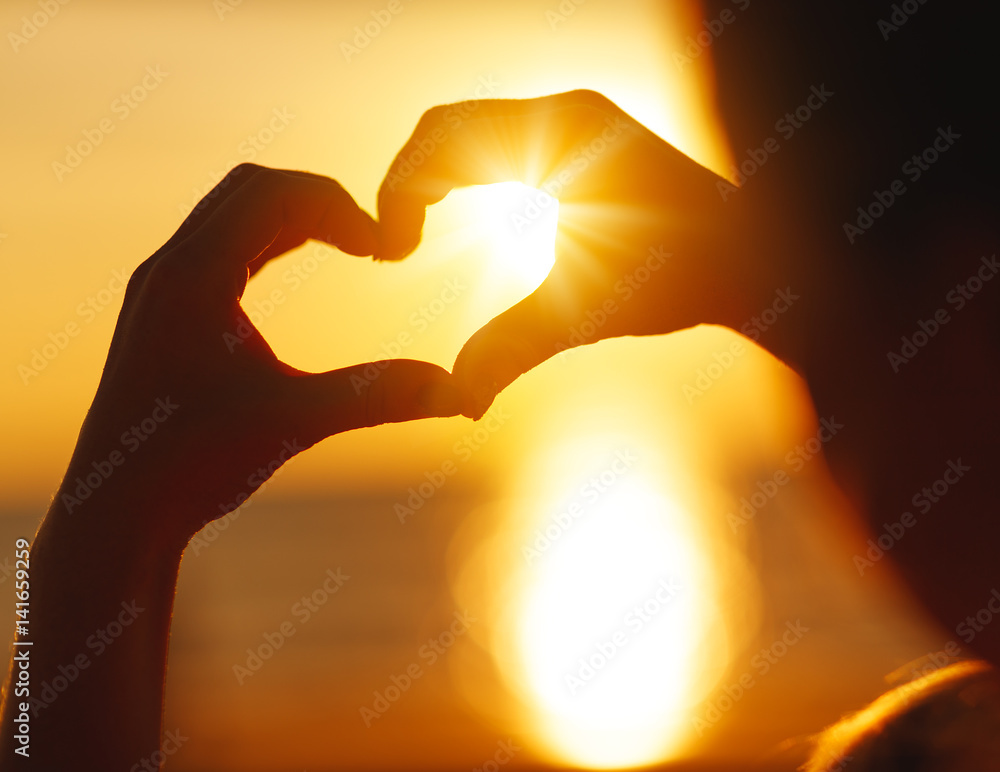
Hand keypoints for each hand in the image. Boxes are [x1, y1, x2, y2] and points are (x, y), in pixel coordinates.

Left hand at [60, 163, 460, 546]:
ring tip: (350, 247)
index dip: (341, 206)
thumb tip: (461, 393)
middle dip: (320, 201)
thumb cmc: (193, 466)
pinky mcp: (161, 314)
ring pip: (230, 216)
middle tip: (372, 240)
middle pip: (250, 188)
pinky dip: (267, 244)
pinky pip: (218, 248)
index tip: (387, 248)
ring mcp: (159, 289)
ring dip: (293, 219)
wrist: (115, 512)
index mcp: (194, 276)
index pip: (274, 193)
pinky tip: (297, 268)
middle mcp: (168, 268)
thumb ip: (379, 397)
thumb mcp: (295, 422)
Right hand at [376, 90, 767, 417]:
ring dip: (432, 177)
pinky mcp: (583, 138)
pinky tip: (453, 215)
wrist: (757, 259)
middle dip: (408, 182)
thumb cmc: (682, 280)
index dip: (400, 189)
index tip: (391, 251)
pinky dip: (463, 175)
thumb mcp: (587, 315)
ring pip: (470, 130)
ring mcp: (577, 119)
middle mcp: (567, 111)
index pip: (443, 136)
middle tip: (394, 246)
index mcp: (562, 132)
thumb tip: (458, 401)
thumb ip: (515, 349)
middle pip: (447, 125)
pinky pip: (498, 140)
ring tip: (412, 235)